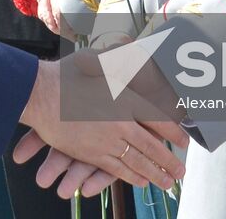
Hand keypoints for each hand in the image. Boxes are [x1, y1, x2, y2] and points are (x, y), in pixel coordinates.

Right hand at [16, 54, 186, 192]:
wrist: (40, 94)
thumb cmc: (67, 74)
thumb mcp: (96, 58)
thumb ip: (116, 54)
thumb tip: (130, 42)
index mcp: (126, 98)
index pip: (158, 119)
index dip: (174, 131)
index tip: (185, 141)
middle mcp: (121, 122)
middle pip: (152, 145)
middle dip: (169, 160)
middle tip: (182, 171)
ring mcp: (106, 140)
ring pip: (137, 162)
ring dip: (155, 174)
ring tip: (168, 183)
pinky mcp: (91, 153)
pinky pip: (116, 169)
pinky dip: (131, 177)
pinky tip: (141, 182)